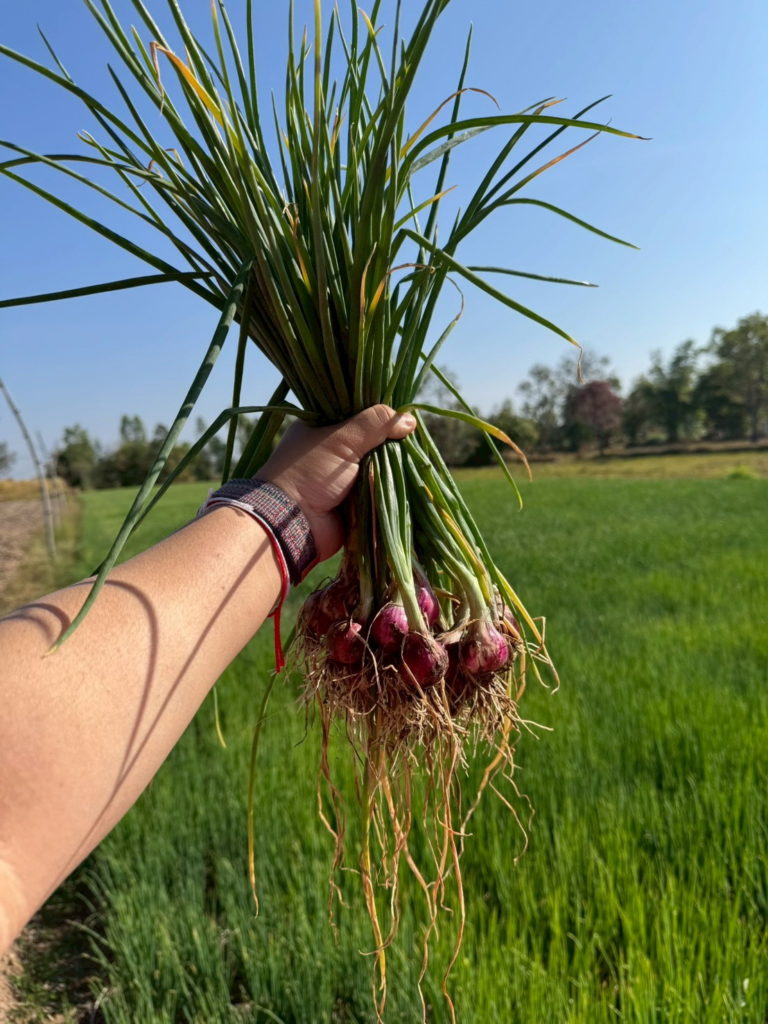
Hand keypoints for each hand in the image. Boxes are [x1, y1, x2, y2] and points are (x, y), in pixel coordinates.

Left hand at [258, 404, 415, 560]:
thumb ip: (375, 424)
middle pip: (371, 441)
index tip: (403, 417)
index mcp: (321, 428)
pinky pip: (377, 491)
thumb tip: (409, 419)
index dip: (380, 415)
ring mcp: (342, 477)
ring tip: (414, 459)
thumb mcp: (342, 439)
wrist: (292, 523)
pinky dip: (389, 488)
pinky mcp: (352, 501)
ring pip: (377, 467)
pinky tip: (409, 480)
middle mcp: (331, 450)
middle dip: (390, 444)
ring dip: (392, 467)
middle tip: (412, 439)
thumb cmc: (309, 473)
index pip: (357, 414)